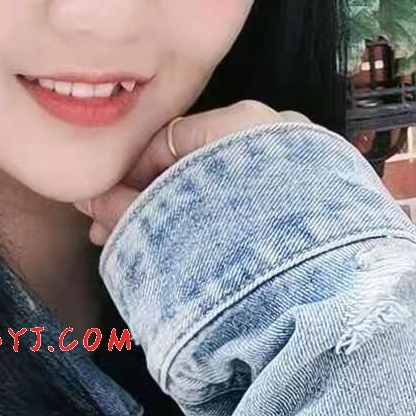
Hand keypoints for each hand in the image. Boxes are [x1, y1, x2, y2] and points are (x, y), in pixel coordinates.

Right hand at [74, 101, 309, 246]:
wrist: (326, 294)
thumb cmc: (245, 249)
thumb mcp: (170, 224)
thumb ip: (124, 209)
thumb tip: (89, 201)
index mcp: (242, 121)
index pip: (165, 139)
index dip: (126, 177)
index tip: (104, 210)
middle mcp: (278, 130)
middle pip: (196, 161)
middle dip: (153, 200)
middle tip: (120, 237)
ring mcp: (307, 162)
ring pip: (227, 184)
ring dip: (188, 214)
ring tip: (157, 255)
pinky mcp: (324, 199)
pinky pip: (260, 202)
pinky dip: (228, 221)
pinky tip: (203, 253)